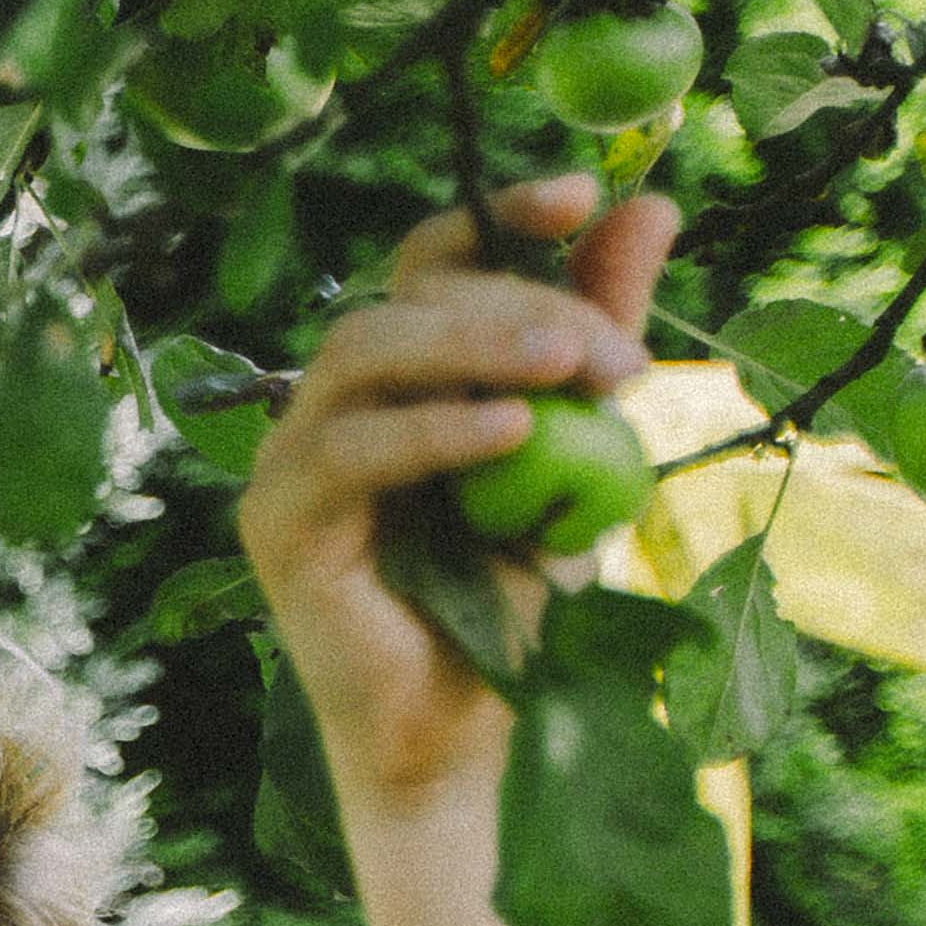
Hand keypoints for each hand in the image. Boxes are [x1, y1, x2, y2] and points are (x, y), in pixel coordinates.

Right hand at [234, 175, 683, 826]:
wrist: (473, 730)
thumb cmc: (517, 595)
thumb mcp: (580, 445)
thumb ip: (595, 333)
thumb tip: (647, 206)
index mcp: (392, 383)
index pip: (422, 266)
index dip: (492, 217)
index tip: (579, 195)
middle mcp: (326, 411)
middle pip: (402, 301)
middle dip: (522, 307)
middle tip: (618, 358)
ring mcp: (290, 467)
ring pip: (361, 354)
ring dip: (476, 346)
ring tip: (572, 371)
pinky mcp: (278, 529)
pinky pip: (346, 451)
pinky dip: (432, 430)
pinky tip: (512, 433)